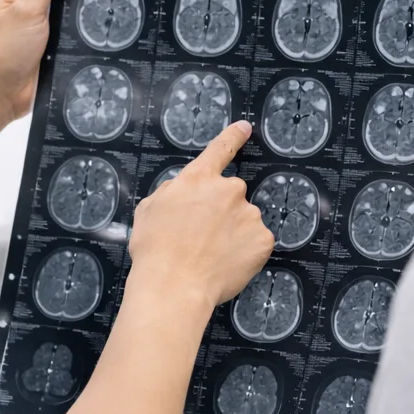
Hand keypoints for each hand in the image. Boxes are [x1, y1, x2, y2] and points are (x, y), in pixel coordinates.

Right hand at [129, 121, 274, 310]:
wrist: (174, 285)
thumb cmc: (155, 250)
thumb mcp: (149, 209)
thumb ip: (172, 192)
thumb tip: (183, 191)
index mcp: (198, 179)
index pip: (220, 149)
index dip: (233, 136)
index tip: (244, 127)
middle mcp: (228, 190)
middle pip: (229, 195)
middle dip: (220, 212)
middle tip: (201, 238)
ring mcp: (249, 214)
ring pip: (243, 220)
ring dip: (232, 233)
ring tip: (209, 256)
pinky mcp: (263, 239)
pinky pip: (256, 243)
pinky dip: (244, 253)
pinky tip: (225, 264)